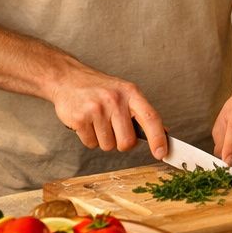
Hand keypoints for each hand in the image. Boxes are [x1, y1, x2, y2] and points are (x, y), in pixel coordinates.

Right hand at [52, 70, 167, 158]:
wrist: (67, 78)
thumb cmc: (100, 88)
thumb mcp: (125, 92)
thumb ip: (142, 112)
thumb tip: (163, 133)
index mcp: (131, 93)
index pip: (151, 117)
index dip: (158, 138)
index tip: (162, 154)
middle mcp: (115, 100)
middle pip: (127, 141)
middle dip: (122, 143)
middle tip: (114, 130)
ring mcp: (97, 109)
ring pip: (108, 146)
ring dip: (103, 140)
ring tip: (97, 122)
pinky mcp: (80, 118)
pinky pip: (91, 144)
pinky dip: (89, 138)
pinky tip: (86, 123)